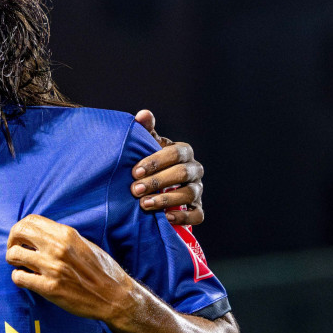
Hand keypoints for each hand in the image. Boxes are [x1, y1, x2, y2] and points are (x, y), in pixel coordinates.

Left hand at [6, 214, 138, 324]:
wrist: (115, 296)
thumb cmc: (101, 270)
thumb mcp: (83, 244)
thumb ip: (62, 237)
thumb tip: (39, 233)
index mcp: (66, 234)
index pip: (30, 220)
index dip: (20, 228)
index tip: (21, 238)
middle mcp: (57, 248)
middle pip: (18, 233)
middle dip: (11, 241)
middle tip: (15, 250)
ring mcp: (52, 268)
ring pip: (14, 255)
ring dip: (13, 260)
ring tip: (21, 266)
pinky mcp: (49, 288)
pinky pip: (19, 278)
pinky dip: (18, 277)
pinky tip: (27, 279)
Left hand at [131, 110, 203, 225]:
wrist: (157, 187)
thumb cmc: (151, 163)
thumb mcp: (147, 146)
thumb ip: (145, 131)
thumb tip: (143, 114)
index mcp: (184, 152)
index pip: (176, 153)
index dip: (156, 162)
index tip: (135, 171)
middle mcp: (194, 170)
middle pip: (182, 173)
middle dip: (157, 182)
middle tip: (135, 189)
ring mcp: (198, 190)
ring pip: (189, 194)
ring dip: (165, 200)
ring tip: (144, 204)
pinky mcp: (197, 209)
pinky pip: (197, 215)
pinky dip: (183, 217)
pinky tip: (165, 218)